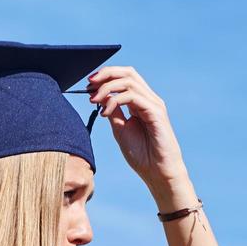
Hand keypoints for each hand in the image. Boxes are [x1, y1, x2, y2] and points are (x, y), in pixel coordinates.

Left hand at [87, 67, 191, 201]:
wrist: (158, 173)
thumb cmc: (142, 155)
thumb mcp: (120, 129)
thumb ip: (113, 111)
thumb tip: (100, 96)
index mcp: (140, 102)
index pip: (124, 77)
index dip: (106, 76)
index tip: (88, 86)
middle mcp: (148, 99)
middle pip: (128, 72)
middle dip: (106, 74)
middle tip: (90, 84)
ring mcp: (153, 104)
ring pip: (129, 82)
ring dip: (107, 88)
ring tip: (94, 100)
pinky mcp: (156, 112)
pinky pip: (133, 97)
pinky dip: (115, 100)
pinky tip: (105, 113)